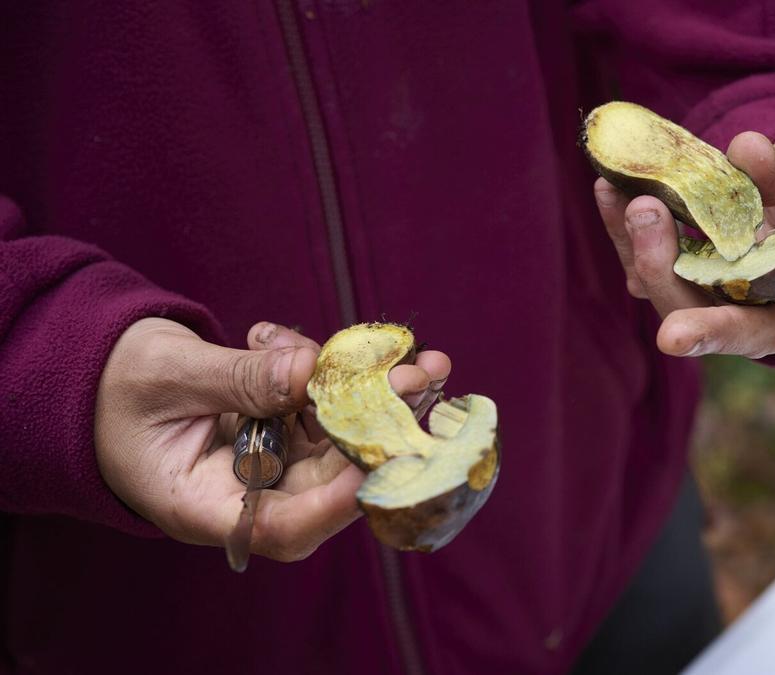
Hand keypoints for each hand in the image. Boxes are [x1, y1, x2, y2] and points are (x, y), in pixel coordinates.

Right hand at [95, 318, 450, 561]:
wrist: (96, 371)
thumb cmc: (110, 384)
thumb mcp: (167, 374)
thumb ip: (238, 379)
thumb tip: (309, 371)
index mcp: (202, 505)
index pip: (281, 526)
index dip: (335, 502)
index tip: (377, 460)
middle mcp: (245, 493)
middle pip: (328, 481)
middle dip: (381, 431)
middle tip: (420, 379)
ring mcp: (267, 462)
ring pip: (340, 441)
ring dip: (381, 400)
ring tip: (420, 359)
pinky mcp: (281, 431)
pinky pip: (326, 412)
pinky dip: (344, 378)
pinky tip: (343, 345)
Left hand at [594, 125, 774, 358]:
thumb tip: (746, 152)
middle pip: (752, 331)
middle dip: (708, 325)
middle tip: (673, 327)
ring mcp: (735, 306)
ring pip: (691, 307)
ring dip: (656, 264)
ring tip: (637, 207)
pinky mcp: (691, 288)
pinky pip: (656, 274)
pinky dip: (630, 238)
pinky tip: (610, 193)